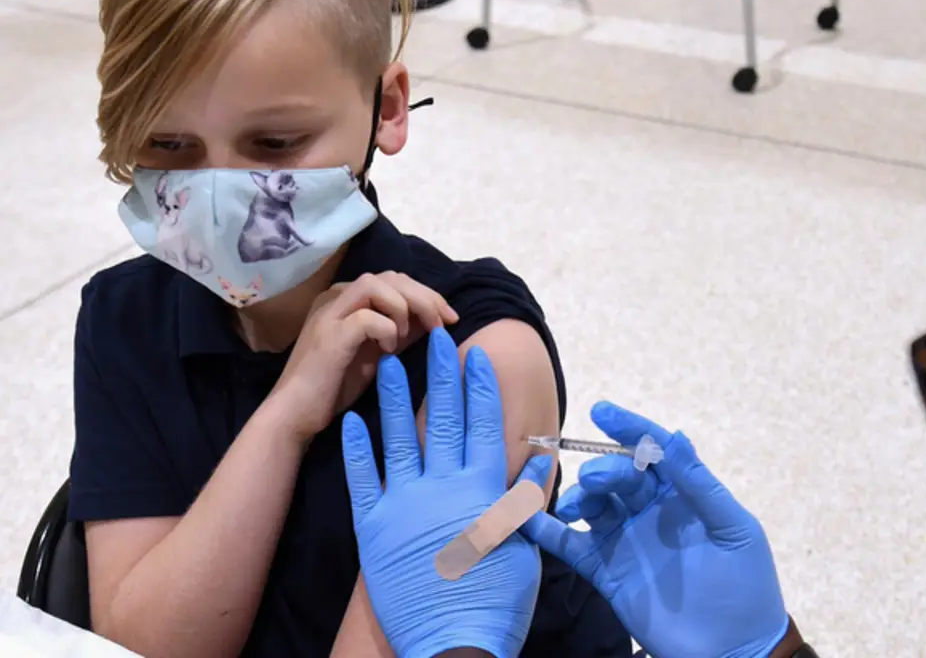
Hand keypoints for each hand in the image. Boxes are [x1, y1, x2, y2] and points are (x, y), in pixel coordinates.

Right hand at [274, 271, 456, 439]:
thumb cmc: (335, 386)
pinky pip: (368, 318)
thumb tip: (434, 318)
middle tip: (445, 322)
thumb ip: (401, 331)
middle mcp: (335, 298)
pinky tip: (388, 352)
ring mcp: (329, 313)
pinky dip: (387, 330)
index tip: (449, 318)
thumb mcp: (377, 352)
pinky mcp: (329, 335)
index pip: (394, 280)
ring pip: (377, 285)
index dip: (427, 294)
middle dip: (425, 297)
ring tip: (412, 335)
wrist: (296, 414)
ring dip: (406, 307)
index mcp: (346, 299)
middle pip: (391, 277)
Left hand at [342, 327, 544, 657]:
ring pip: (400, 438)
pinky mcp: (374, 528)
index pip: (484, 425)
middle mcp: (445, 487)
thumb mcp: (523, 548)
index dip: (480, 388)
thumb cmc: (496, 602)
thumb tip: (536, 461)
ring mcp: (407, 504)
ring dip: (397, 398)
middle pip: (445, 419)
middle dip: (441, 375)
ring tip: (391, 362)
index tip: (476, 356)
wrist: (453, 642)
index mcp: (484, 490)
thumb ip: (523, 500)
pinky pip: (363, 480)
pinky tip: (352, 420)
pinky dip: (356, 449)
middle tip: (436, 338)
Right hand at [520, 402, 789, 657]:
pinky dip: (548, 532)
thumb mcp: (732, 530)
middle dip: (604, 469)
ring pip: (594, 504)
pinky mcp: (608, 573)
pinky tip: (528, 519)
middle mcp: (651, 512)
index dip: (629, 428)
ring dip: (580, 496)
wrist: (734, 649)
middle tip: (597, 479)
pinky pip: (573, 546)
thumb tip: (677, 437)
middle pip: (619, 476)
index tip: (602, 412)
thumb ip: (701, 485)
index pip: (652, 451)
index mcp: (684, 495)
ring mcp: (627, 541)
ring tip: (576, 505)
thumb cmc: (747, 586)